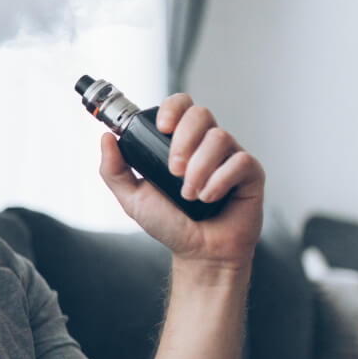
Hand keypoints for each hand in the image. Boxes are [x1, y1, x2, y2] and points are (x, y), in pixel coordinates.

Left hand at [98, 93, 265, 269]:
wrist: (198, 253)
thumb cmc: (170, 224)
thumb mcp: (132, 198)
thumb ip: (115, 170)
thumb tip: (106, 138)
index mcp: (181, 142)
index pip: (181, 105)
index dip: (173, 108)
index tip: (162, 127)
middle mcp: (206, 144)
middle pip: (200, 114)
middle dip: (183, 140)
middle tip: (173, 170)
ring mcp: (230, 156)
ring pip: (219, 137)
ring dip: (199, 167)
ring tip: (189, 195)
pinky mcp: (250, 172)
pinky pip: (239, 161)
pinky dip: (219, 180)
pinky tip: (209, 198)